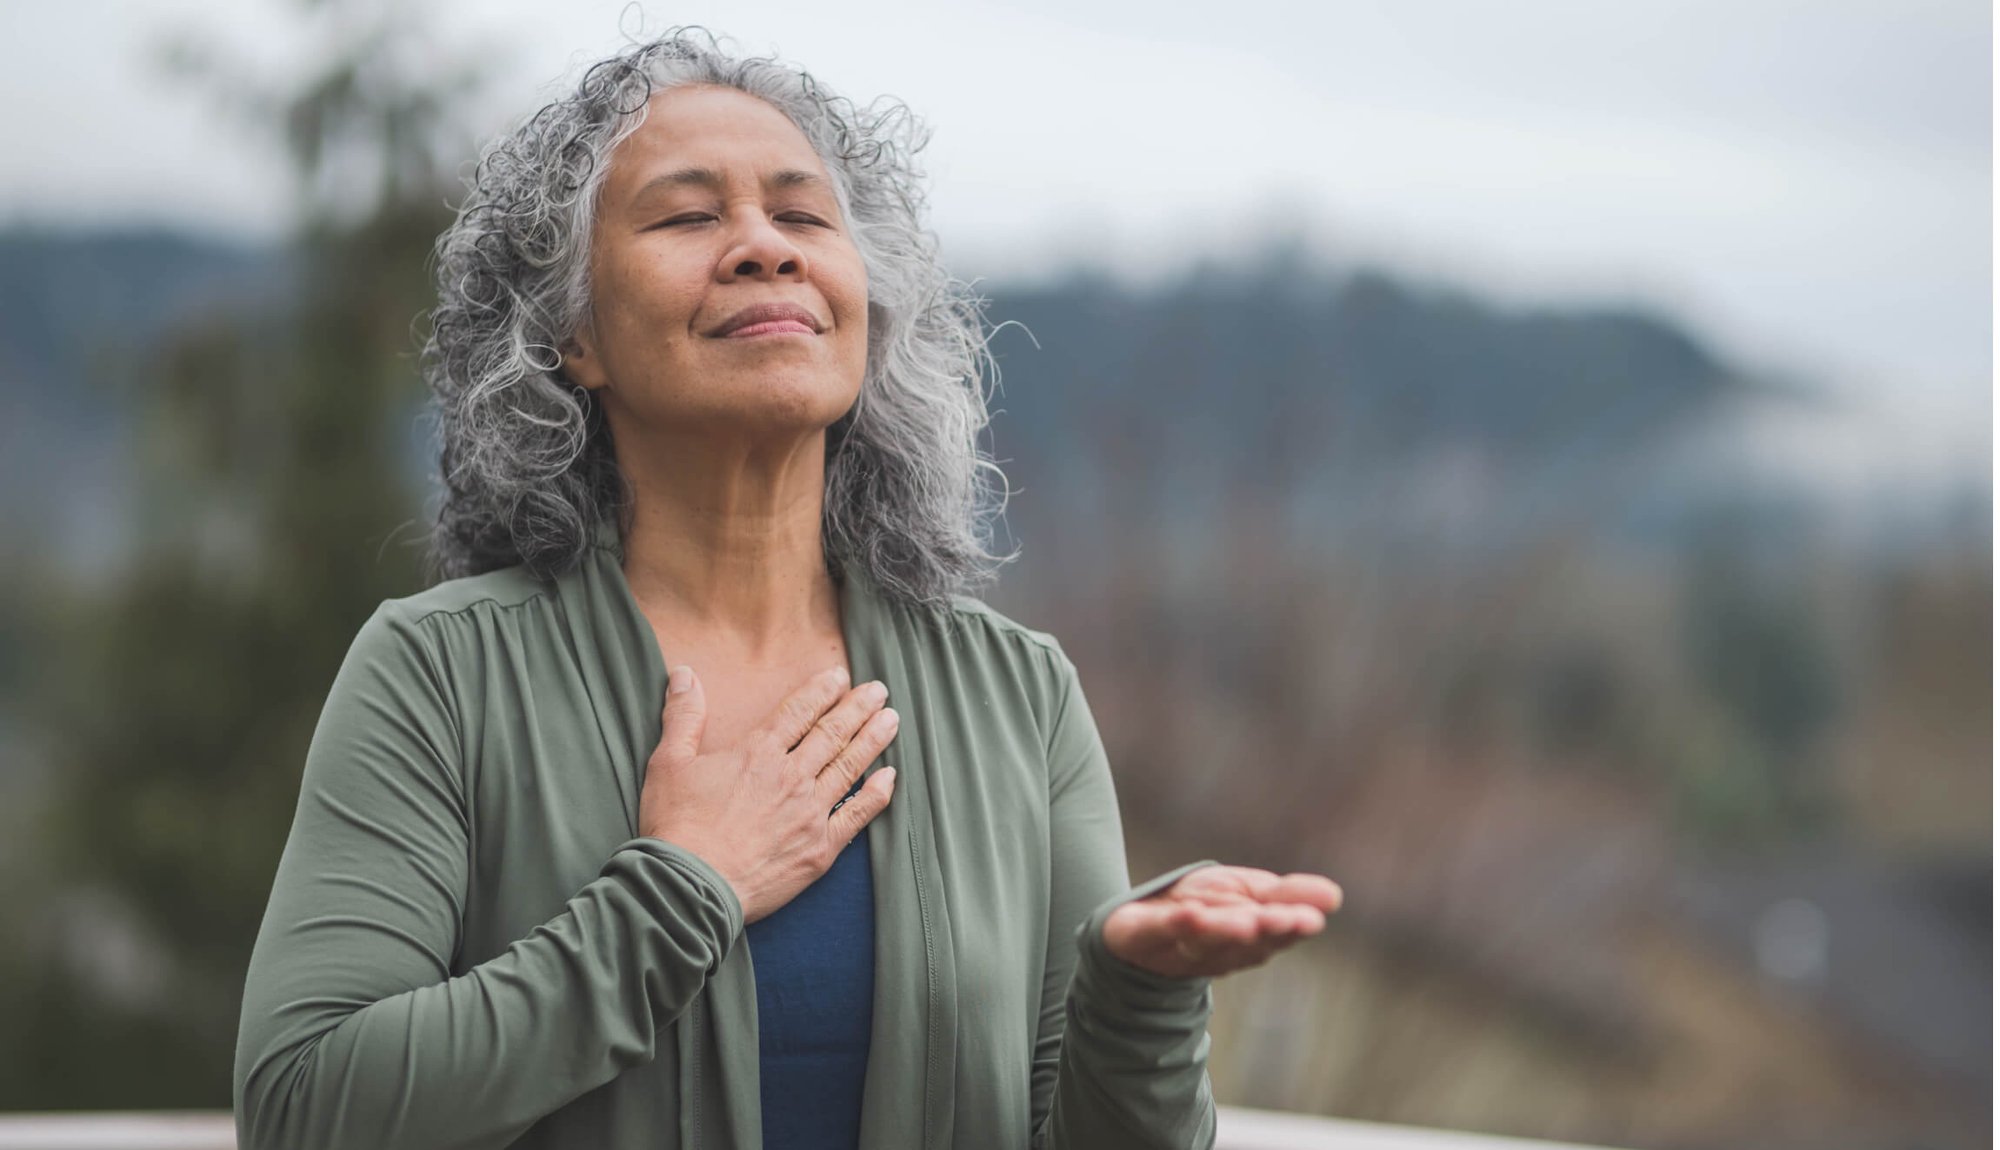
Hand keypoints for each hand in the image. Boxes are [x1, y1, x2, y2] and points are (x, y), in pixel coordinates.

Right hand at [640, 663, 898, 924]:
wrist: (690, 887)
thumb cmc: (677, 826)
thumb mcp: (668, 763)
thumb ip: (683, 716)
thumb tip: (684, 675)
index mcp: (757, 753)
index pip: (798, 712)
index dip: (821, 690)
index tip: (840, 676)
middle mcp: (791, 777)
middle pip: (832, 733)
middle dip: (858, 708)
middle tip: (879, 690)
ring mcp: (810, 813)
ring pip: (850, 766)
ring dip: (873, 740)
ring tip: (892, 720)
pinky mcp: (819, 848)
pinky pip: (857, 816)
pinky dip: (877, 795)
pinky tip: (890, 778)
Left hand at [1101, 865, 1342, 979]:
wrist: (1135, 926)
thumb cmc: (1203, 909)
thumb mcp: (1248, 895)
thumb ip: (1287, 897)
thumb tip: (1335, 896)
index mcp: (1248, 939)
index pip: (1275, 933)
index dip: (1291, 927)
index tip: (1312, 919)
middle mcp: (1217, 949)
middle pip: (1244, 941)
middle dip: (1266, 931)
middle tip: (1289, 921)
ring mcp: (1177, 947)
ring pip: (1204, 941)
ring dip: (1226, 931)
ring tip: (1247, 920)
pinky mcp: (1140, 937)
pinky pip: (1159, 931)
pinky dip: (1175, 925)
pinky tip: (1190, 914)